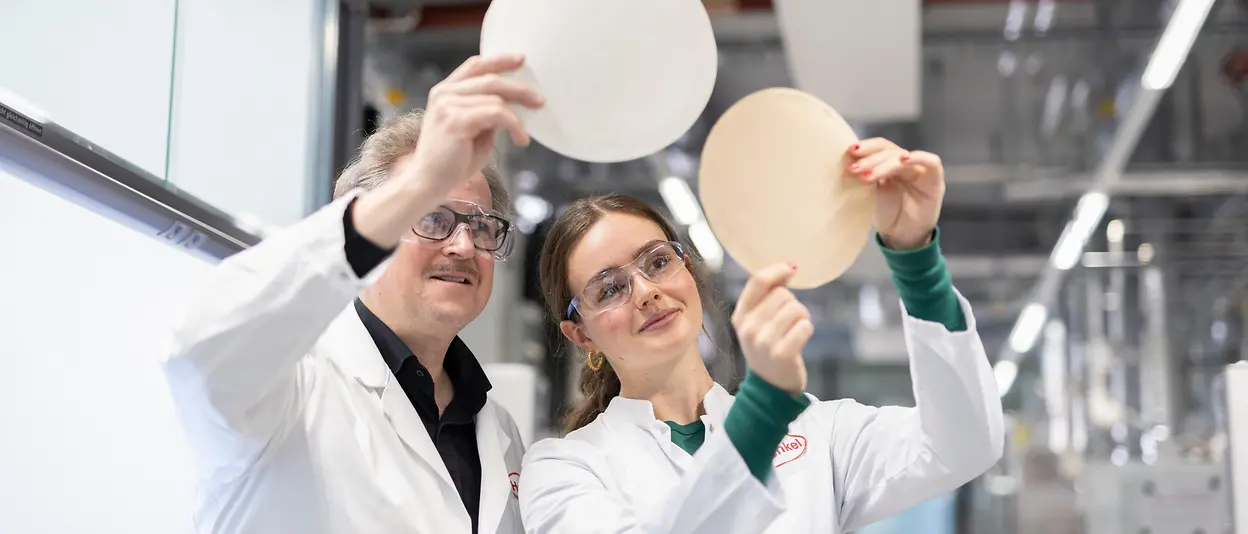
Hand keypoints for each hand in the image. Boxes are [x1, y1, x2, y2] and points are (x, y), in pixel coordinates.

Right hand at [402, 54, 544, 195]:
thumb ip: (488, 114)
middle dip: (519, 88)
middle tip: (539, 100)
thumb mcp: (475, 131)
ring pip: (495, 98)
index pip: (474, 66)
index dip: (499, 60)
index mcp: (445, 91)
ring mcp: (448, 105)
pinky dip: (514, 125)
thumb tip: (511, 105)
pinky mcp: (456, 120)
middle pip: (490, 79)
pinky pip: (496, 113)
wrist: (428, 182)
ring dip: (517, 116)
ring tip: (524, 134)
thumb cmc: (451, 161)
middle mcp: (444, 93)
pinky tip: (520, 139)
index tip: (521, 60)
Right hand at [731, 263, 812, 394]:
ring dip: (802, 317)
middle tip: (790, 321)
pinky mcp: (782, 354)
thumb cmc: (767, 346)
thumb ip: (766, 296)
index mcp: (740, 316)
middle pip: (782, 294)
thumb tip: (789, 267)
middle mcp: (748, 328)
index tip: (792, 269)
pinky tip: (800, 340)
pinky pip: (804, 326)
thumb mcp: (756, 322)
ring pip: (796, 309)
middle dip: (793, 303)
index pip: (758, 281)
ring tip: (795, 331)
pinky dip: (807, 330)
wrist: (770, 386)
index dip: (778, 270)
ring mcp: (764, 342)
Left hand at [847, 138, 945, 249]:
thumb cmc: (887, 214)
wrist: (902, 238)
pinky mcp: (934, 180)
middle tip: (854, 168)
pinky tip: (904, 160)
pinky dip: (919, 158)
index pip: (878, 148)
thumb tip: (849, 161)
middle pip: (888, 150)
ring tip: (868, 175)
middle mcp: (904, 163)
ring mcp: (919, 170)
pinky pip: (932, 163)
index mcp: (888, 163)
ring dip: (884, 164)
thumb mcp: (871, 194)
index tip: (849, 152)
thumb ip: (866, 176)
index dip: (865, 147)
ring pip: (903, 157)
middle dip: (870, 159)